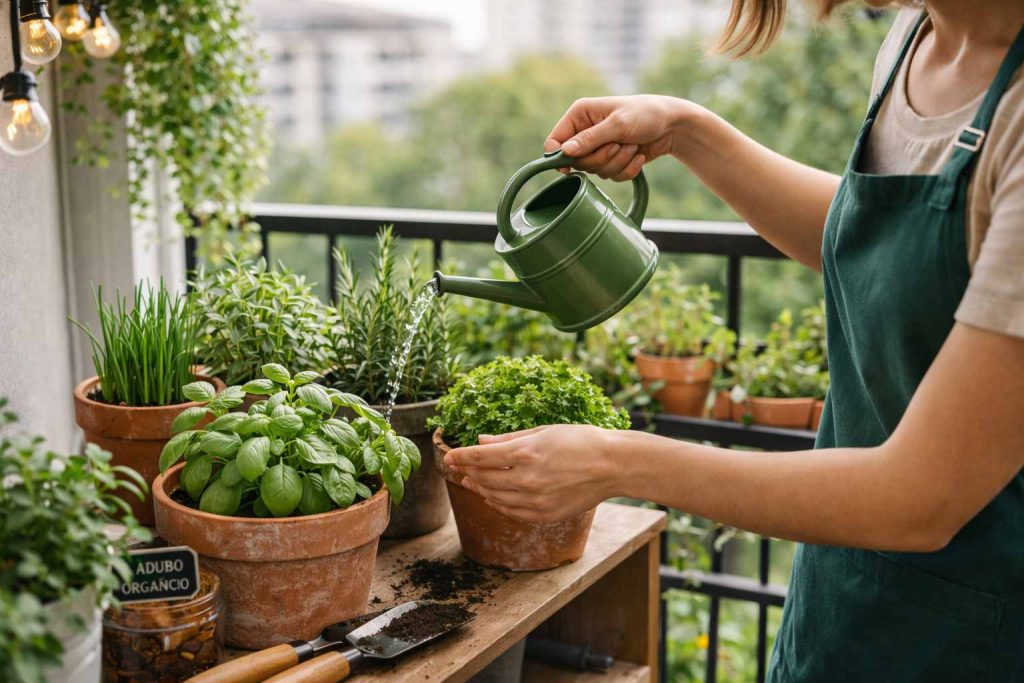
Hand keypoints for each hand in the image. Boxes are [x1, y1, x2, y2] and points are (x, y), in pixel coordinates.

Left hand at [443, 425, 620, 521]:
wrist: (612, 466)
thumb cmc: (580, 441)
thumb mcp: (543, 432)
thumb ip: (508, 439)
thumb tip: (481, 441)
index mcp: (525, 453)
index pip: (480, 457)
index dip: (461, 457)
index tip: (449, 457)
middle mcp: (526, 478)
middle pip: (484, 479)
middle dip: (468, 473)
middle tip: (458, 469)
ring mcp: (535, 500)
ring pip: (495, 497)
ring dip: (480, 489)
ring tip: (472, 482)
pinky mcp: (544, 514)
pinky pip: (512, 511)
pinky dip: (498, 504)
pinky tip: (493, 497)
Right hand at [544, 95, 696, 179]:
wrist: (672, 126)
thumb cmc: (646, 114)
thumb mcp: (617, 125)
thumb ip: (590, 139)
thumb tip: (564, 152)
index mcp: (580, 115)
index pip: (554, 141)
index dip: (559, 156)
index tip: (570, 167)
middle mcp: (585, 131)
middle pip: (576, 162)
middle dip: (601, 158)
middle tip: (618, 145)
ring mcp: (598, 147)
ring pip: (595, 171)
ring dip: (617, 163)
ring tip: (631, 147)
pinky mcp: (611, 161)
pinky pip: (610, 177)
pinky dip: (626, 169)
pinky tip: (637, 155)